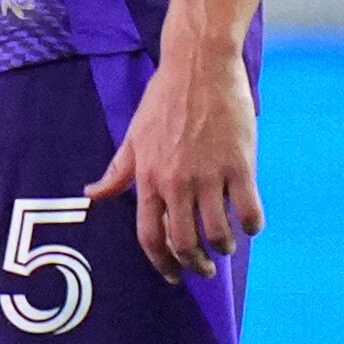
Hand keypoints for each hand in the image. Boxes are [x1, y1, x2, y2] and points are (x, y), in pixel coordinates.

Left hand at [90, 42, 263, 280]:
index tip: (173, 276)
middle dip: (195, 265)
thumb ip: (117, 171)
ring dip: (223, 247)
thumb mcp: (134, 136)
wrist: (200, 67)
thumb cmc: (164, 99)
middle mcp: (177, 182)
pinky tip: (250, 224)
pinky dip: (251, 225)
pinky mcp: (240, 164)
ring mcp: (209, 175)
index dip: (161, 263)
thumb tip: (92, 193)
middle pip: (184, 242)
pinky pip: (248, 210)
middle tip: (203, 270)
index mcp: (148, 178)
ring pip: (218, 232)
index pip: (150, 235)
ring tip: (226, 246)